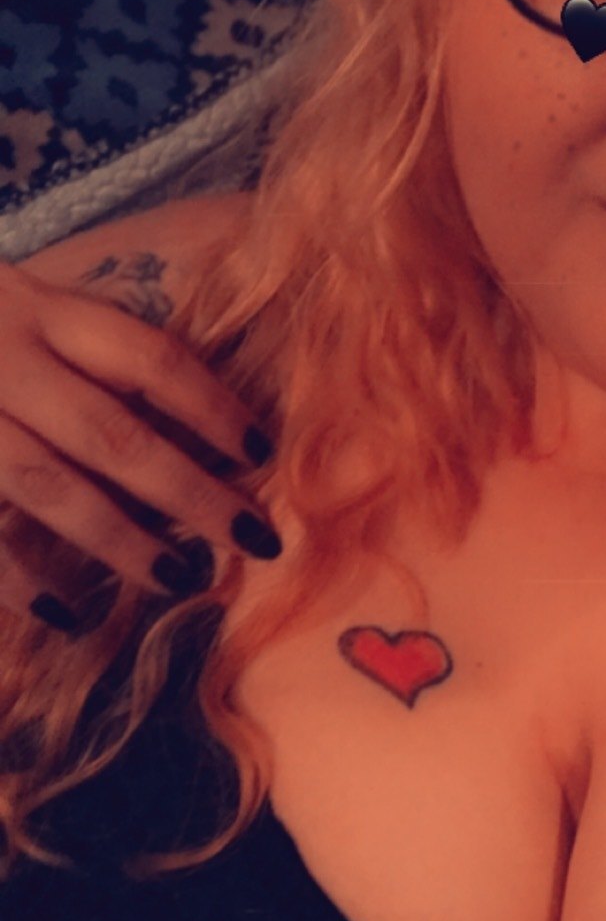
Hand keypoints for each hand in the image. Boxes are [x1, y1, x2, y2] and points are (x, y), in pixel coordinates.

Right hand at [0, 256, 281, 630]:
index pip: (147, 358)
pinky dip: (19, 579)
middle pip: (113, 432)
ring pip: (48, 487)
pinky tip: (67, 614)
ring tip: (180, 580)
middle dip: (191, 492)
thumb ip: (85, 350)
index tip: (266, 451)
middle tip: (256, 540)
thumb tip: (198, 424)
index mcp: (35, 307)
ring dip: (121, 540)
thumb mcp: (17, 306)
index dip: (212, 406)